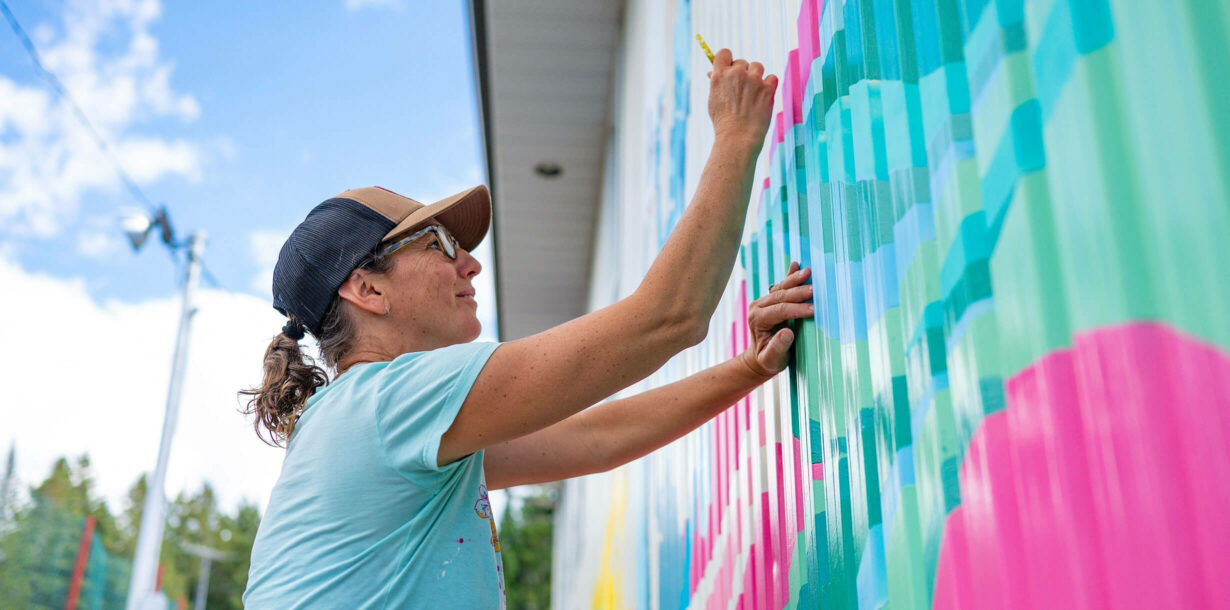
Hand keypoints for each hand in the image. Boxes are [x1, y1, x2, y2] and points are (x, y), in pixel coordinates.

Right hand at [707, 48, 776, 146]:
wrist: (737, 137)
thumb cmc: (723, 122)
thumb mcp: (713, 100)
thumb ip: (716, 83)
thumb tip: (713, 72)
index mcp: (720, 75)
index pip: (724, 53)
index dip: (728, 60)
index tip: (730, 69)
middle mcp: (736, 73)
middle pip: (742, 62)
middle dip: (743, 73)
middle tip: (742, 90)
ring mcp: (753, 79)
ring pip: (757, 66)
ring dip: (756, 76)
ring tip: (753, 93)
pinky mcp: (767, 88)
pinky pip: (772, 77)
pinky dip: (769, 85)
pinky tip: (764, 96)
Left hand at [739, 262, 813, 378]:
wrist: (760, 358)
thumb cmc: (768, 360)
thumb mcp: (772, 359)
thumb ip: (778, 347)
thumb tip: (787, 332)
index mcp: (757, 320)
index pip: (779, 311)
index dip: (797, 309)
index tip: (813, 310)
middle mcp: (757, 307)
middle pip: (780, 296)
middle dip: (798, 292)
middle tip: (816, 290)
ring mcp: (763, 301)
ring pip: (781, 288)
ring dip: (795, 280)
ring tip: (809, 272)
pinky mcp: (769, 299)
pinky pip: (780, 285)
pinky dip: (789, 275)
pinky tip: (796, 264)